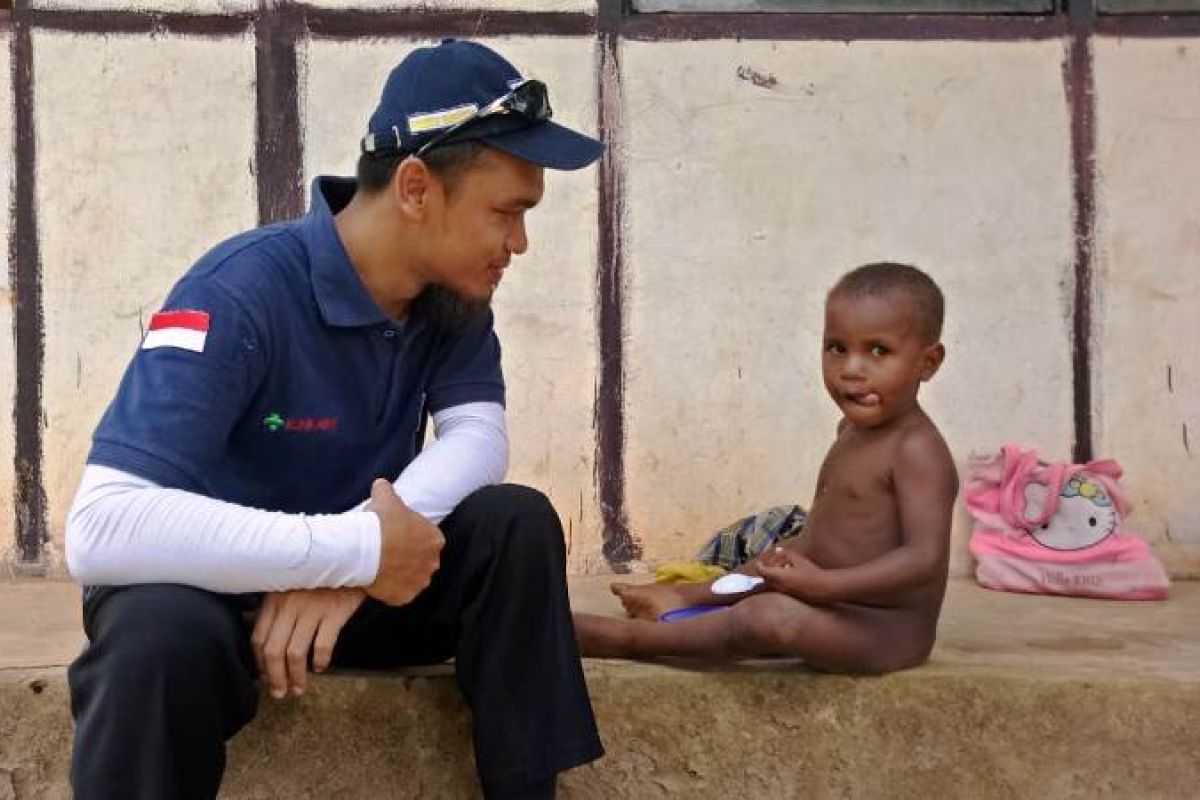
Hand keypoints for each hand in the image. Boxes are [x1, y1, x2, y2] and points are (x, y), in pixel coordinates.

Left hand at [251, 587, 365, 698]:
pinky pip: (323, 645)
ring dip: (296, 676)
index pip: (259, 638)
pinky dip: (321, 661)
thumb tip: (266, 643)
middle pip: (274, 650)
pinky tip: (321, 667)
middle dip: (275, 677)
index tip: (266, 678)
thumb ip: (277, 609)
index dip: (261, 663)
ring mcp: (312, 609)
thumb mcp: (291, 586)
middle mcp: (289, 605)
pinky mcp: (334, 612)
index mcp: (275, 599)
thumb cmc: (320, 577)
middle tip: (279, 693)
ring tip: (299, 688)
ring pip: (295, 653)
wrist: (353, 560)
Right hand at [366, 478, 444, 605]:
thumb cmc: (380, 522)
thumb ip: (386, 489)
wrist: (364, 549)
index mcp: (435, 539)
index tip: (396, 535)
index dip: (411, 537)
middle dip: (409, 557)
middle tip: (388, 551)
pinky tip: (380, 581)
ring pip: (412, 578)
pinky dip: (392, 589)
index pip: (427, 538)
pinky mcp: (404, 597)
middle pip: (422, 560)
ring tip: (383, 567)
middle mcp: (432, 563)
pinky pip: (399, 594)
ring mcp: (419, 582)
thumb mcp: (385, 497)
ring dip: (402, 574)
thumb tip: (381, 483)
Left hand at [757, 547, 825, 600]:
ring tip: (784, 568)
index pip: (762, 571)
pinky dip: (779, 582)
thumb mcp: (799, 560)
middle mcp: (778, 586)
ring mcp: (784, 593)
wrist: (823, 588)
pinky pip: (779, 589)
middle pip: (765, 579)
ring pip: (772, 584)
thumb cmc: (811, 572)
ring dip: (773, 576)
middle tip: (773, 564)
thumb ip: (786, 554)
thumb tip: (777, 549)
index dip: (759, 565)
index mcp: (778, 576)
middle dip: (766, 571)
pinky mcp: (790, 597)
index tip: (760, 561)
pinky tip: (791, 576)